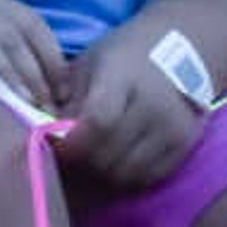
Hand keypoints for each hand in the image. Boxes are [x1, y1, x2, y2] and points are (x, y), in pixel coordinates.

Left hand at [50, 23, 207, 190]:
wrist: (181, 48)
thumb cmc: (123, 55)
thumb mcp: (88, 65)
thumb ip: (66, 100)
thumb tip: (42, 137)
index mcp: (125, 77)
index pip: (98, 123)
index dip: (70, 142)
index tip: (53, 144)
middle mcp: (155, 105)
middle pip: (109, 155)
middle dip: (79, 163)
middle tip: (65, 158)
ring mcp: (174, 128)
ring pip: (126, 174)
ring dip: (100, 176)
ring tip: (87, 162)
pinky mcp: (185, 146)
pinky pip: (147, 178)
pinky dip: (124, 178)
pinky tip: (111, 164)